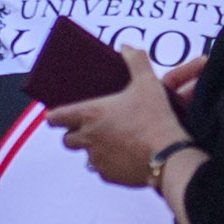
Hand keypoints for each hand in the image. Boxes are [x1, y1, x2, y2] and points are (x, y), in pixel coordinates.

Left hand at [53, 46, 191, 187]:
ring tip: (113, 142)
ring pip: (85, 156)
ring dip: (93, 149)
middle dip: (75, 134)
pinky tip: (125, 157)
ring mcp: (97, 159)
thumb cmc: (155, 118)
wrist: (169, 156)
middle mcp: (88, 138)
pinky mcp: (109, 176)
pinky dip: (109, 164)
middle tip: (92, 127)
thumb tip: (126, 47)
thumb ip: (136, 61)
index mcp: (91, 114)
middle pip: (67, 140)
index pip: (56, 118)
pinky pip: (102, 170)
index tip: (56, 116)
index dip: (55, 117)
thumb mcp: (148, 83)